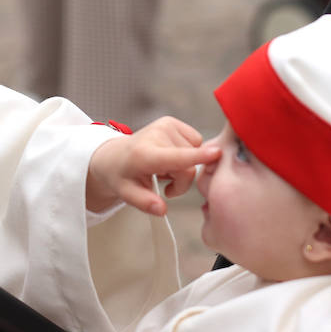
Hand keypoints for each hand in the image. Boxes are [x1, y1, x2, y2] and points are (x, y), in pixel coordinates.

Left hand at [85, 116, 219, 214]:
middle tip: (164, 184)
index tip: (217, 153)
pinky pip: (195, 143)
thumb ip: (145, 202)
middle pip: (189, 166)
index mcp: (144, 155)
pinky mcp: (173, 122)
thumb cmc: (121, 175)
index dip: (198, 157)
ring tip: (164, 168)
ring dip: (184, 167)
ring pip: (195, 154)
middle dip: (182, 181)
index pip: (175, 157)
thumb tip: (161, 210)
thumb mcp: (126, 194)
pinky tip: (170, 156)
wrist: (113, 155)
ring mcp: (166, 125)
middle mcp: (156, 135)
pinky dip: (187, 154)